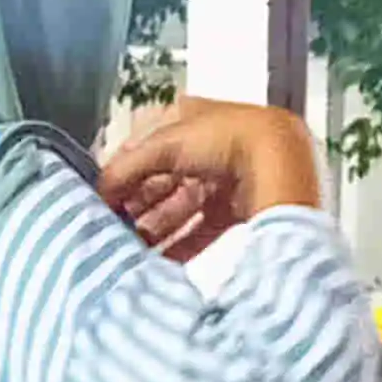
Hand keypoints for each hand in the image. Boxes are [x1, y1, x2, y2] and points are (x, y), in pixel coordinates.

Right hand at [102, 99, 324, 261]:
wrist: (281, 160)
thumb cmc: (231, 136)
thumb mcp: (165, 144)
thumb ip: (127, 167)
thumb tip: (101, 189)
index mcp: (187, 121)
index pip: (143, 149)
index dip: (122, 173)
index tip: (103, 196)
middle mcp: (204, 149)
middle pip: (159, 183)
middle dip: (136, 206)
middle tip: (113, 226)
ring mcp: (221, 180)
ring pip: (177, 209)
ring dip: (153, 229)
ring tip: (130, 248)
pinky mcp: (235, 211)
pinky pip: (199, 232)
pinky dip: (179, 246)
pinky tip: (158, 259)